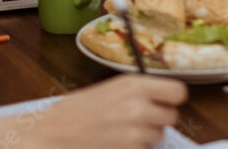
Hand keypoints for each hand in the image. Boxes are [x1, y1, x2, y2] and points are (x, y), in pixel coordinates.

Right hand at [32, 75, 186, 148]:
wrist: (48, 134)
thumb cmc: (73, 112)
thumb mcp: (108, 89)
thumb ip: (137, 92)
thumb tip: (160, 98)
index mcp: (134, 85)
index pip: (178, 92)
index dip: (172, 99)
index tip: (165, 102)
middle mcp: (139, 107)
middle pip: (171, 117)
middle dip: (158, 120)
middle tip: (138, 121)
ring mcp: (135, 134)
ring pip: (158, 137)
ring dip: (145, 137)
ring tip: (119, 133)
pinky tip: (115, 144)